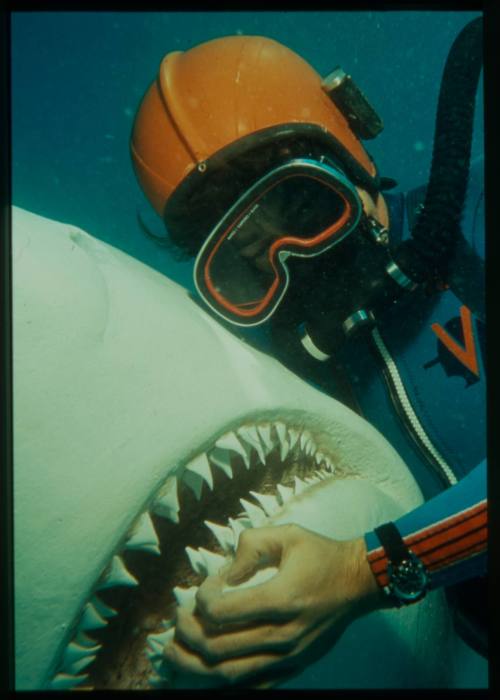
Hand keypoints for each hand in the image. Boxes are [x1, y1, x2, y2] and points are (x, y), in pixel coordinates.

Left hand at [163, 524, 386, 686]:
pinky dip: (223, 685)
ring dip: (194, 666)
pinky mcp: (293, 668)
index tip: (204, 588)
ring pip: (229, 674)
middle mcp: (284, 634)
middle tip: (178, 619)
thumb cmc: (321, 555)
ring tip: (173, 653)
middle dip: (188, 634)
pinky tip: (203, 674)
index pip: (224, 610)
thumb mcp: (288, 535)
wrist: (358, 583)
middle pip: (220, 646)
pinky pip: (253, 686)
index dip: (203, 600)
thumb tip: (224, 572)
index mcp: (282, 598)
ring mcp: (289, 657)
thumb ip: (251, 545)